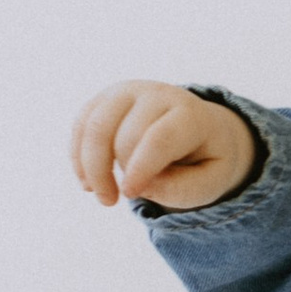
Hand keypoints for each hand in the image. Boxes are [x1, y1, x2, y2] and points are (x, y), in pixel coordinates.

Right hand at [71, 81, 256, 212]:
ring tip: (103, 196)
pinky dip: (79, 157)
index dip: (140, 169)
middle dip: (118, 174)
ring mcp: (128, 92)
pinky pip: (82, 125)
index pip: (159, 139)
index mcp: (190, 114)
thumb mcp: (211, 181)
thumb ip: (183, 189)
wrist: (202, 129)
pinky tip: (88, 182)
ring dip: (90, 168)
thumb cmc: (205, 159)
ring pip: (94, 127)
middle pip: (123, 137)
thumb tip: (142, 187)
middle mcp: (157, 95)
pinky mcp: (106, 99)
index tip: (129, 195)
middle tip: (123, 199)